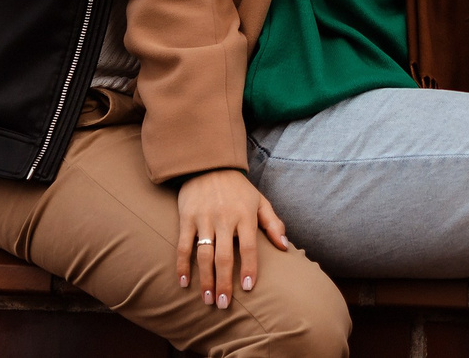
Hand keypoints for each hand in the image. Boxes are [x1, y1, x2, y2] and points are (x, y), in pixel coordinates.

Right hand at [174, 168, 290, 310]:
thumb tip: (285, 247)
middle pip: (225, 257)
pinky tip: (184, 282)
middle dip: (224, 283)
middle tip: (224, 305)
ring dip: (206, 280)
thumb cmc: (237, 187)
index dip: (250, 269)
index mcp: (244, 216)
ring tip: (208, 299)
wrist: (208, 163)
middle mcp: (224, 219)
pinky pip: (183, 245)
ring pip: (204, 255)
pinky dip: (182, 265)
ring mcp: (204, 219)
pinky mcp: (187, 217)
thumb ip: (273, 223)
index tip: (248, 288)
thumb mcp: (259, 200)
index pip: (249, 248)